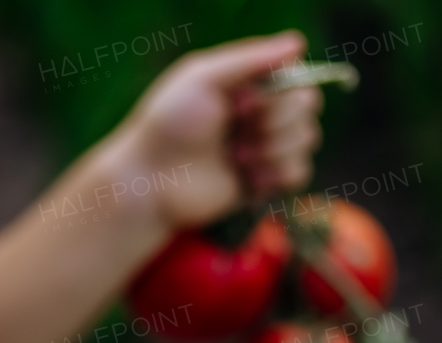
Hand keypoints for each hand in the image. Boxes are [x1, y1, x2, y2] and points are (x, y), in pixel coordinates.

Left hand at [108, 31, 320, 228]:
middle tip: (238, 131)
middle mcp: (259, 112)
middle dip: (277, 120)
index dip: (279, 92)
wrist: (150, 182)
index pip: (297, 77)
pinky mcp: (262, 182)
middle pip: (308, 106)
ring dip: (275, 147)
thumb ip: (248, 58)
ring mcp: (263, 147)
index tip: (241, 103)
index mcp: (247, 85)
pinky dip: (279, 173)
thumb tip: (298, 44)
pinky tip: (248, 177)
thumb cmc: (167, 125)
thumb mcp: (200, 78)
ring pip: (308, 138)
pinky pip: (300, 172)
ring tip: (237, 158)